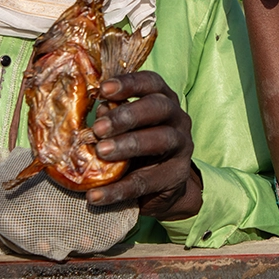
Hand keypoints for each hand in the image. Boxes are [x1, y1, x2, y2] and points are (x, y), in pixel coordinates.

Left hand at [85, 71, 201, 220]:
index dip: (129, 83)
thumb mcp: (124, 131)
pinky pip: (148, 181)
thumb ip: (112, 120)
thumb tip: (99, 111)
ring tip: (101, 152)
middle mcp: (178, 118)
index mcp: (163, 100)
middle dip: (128, 115)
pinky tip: (96, 195)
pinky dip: (120, 189)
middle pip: (158, 108)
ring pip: (161, 139)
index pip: (151, 83)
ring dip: (129, 144)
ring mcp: (182, 146)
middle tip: (99, 128)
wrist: (162, 188)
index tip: (104, 89)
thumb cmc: (137, 149)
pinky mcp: (178, 175)